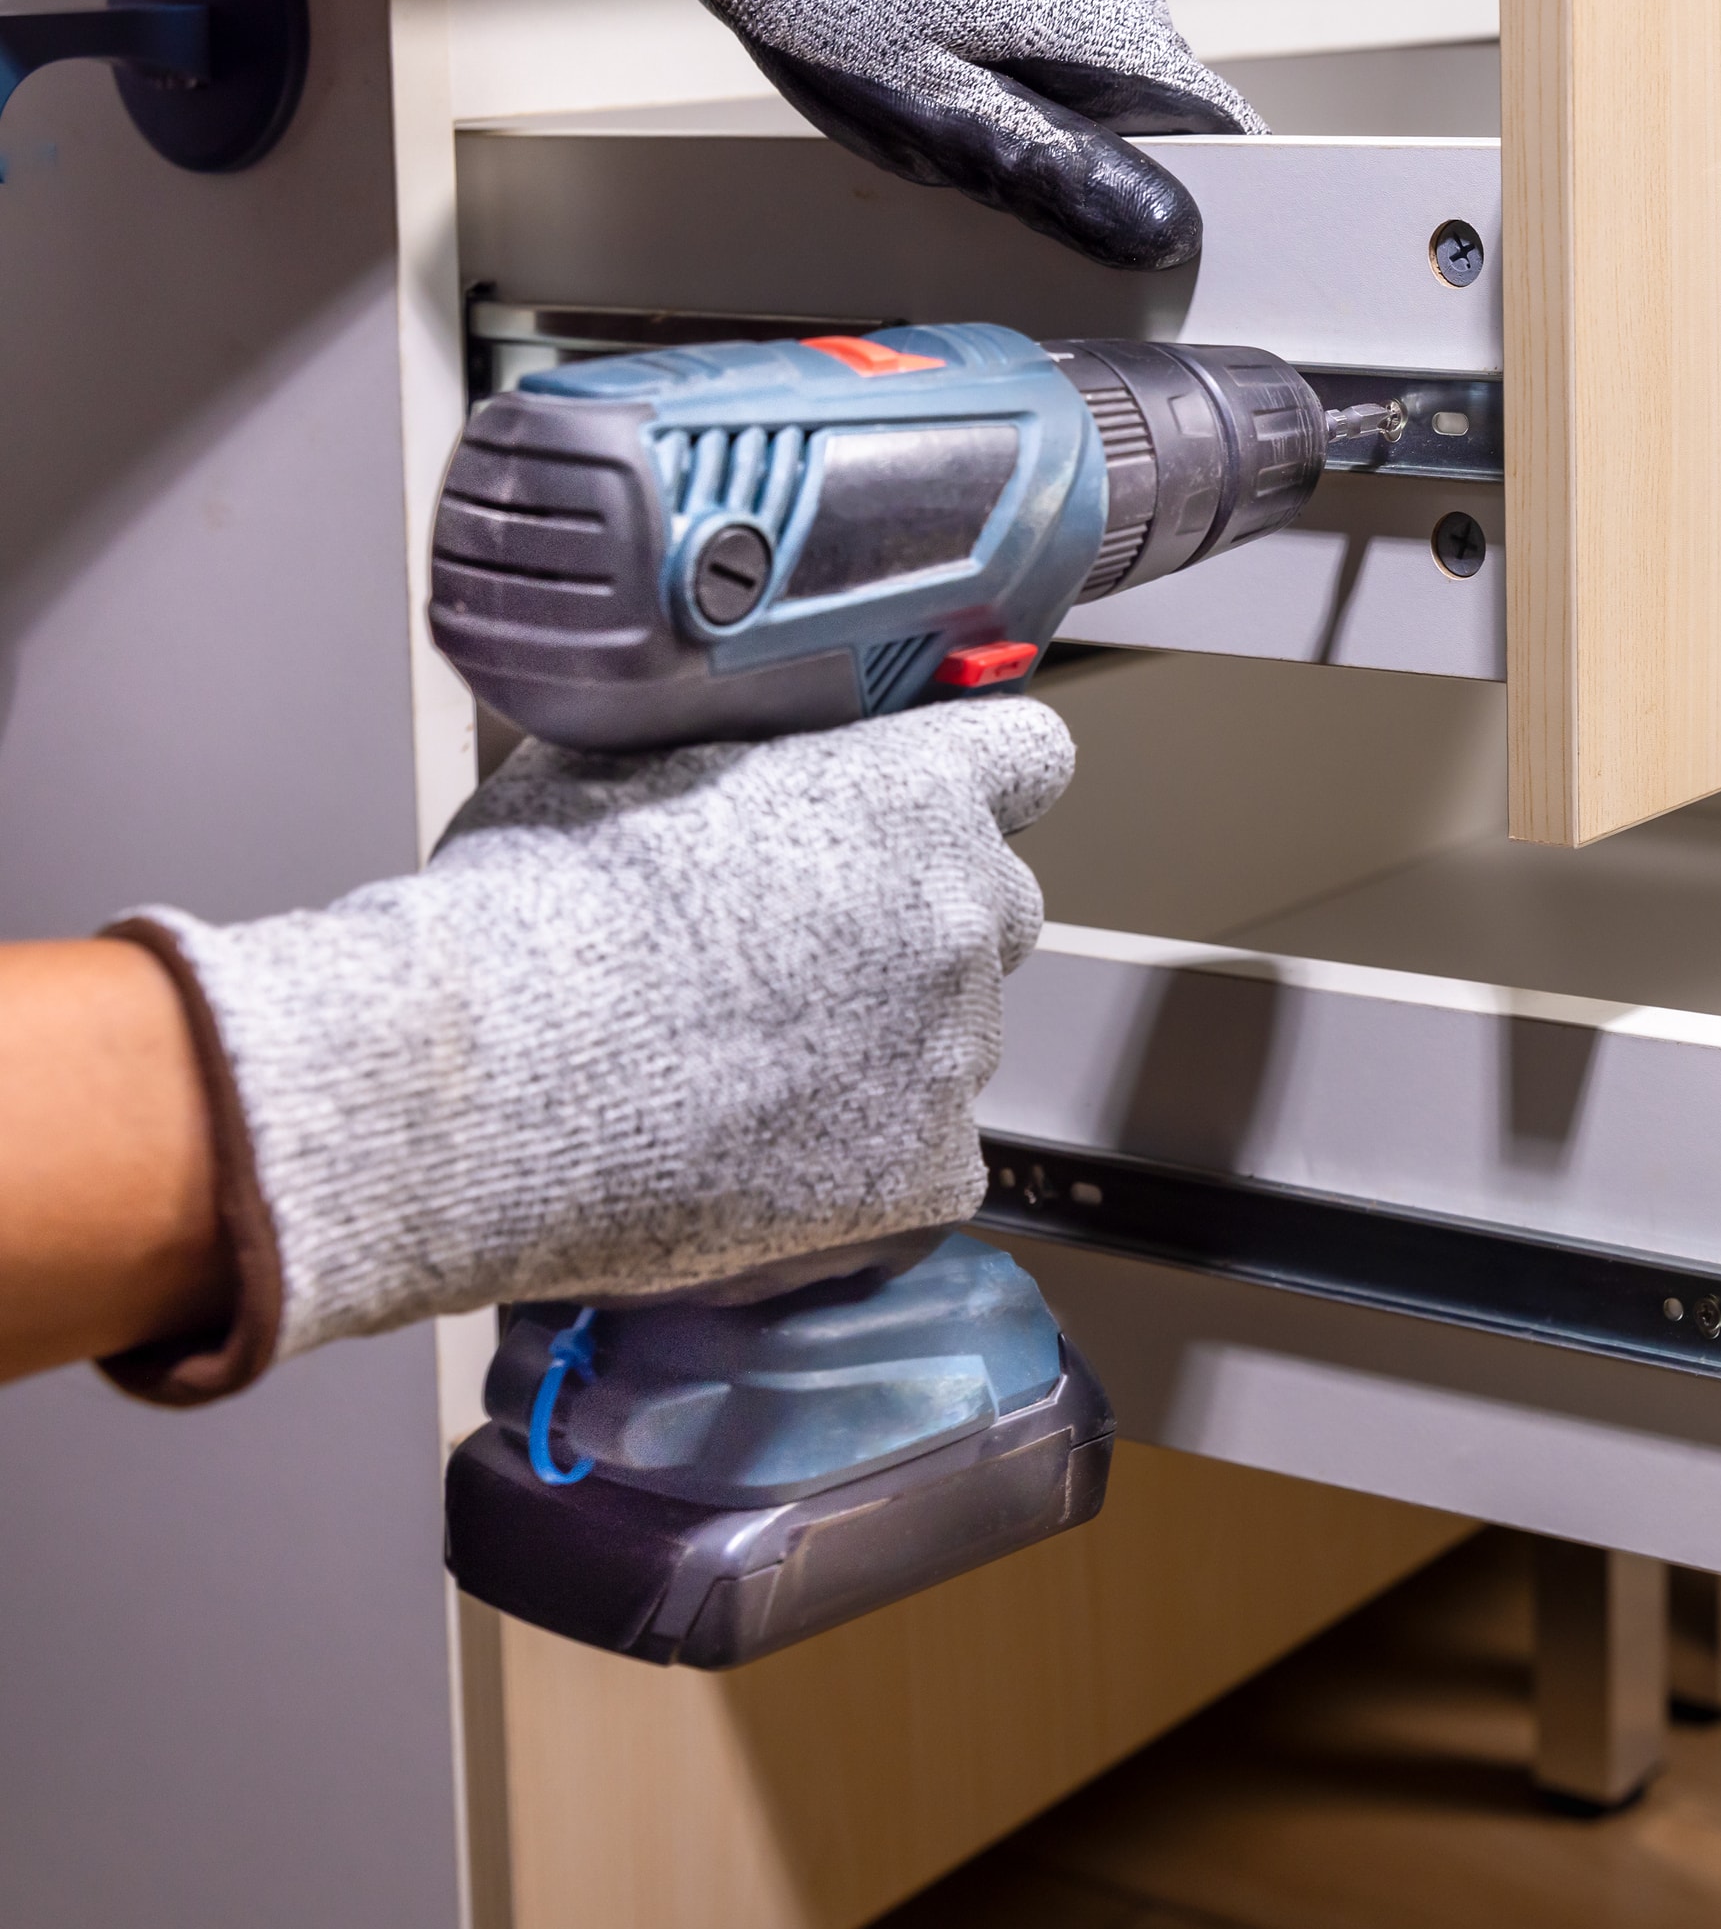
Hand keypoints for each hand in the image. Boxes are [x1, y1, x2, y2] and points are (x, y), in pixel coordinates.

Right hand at [107, 699, 1074, 1402]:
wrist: (486, 1090)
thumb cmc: (533, 918)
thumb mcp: (626, 766)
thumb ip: (738, 759)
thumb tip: (745, 761)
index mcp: (911, 795)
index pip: (1026, 756)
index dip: (973, 779)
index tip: (935, 803)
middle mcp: (962, 918)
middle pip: (989, 909)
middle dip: (918, 923)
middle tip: (799, 957)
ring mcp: (954, 1053)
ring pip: (953, 1038)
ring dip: (884, 1045)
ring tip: (745, 1067)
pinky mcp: (930, 1172)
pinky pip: (929, 1158)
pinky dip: (867, 1161)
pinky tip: (765, 1153)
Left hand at [538, 0, 1259, 269]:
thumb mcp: (943, 118)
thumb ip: (1063, 180)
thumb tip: (1168, 234)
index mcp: (1119, 31)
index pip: (1234, 142)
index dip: (1214, 219)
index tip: (1161, 273)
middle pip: (1170, 134)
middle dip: (1111, 193)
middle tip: (1016, 221)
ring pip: (1109, 106)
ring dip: (1058, 154)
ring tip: (958, 155)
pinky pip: (1063, 73)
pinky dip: (1025, 112)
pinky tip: (945, 114)